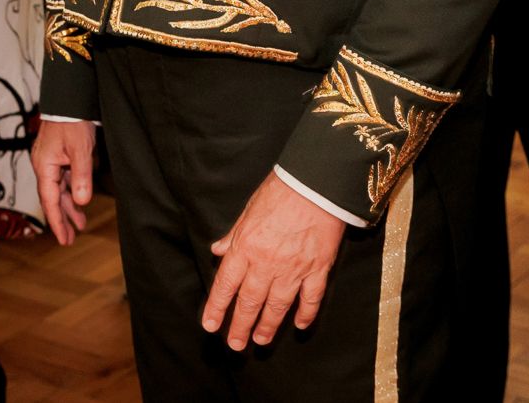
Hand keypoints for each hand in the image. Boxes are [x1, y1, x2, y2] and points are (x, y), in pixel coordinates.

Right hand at [30, 119, 94, 244]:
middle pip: (52, 198)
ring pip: (59, 190)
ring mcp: (50, 161)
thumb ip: (81, 177)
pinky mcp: (57, 155)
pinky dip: (71, 191)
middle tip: (69, 240)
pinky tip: (79, 199)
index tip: (63, 240)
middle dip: (62, 219)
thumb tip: (82, 202)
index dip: (57, 221)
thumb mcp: (81, 150)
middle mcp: (44, 166)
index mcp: (45, 167)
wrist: (68, 99)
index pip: (50, 201)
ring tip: (81, 224)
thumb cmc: (72, 122)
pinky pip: (63, 179)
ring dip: (69, 206)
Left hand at [201, 172, 345, 350]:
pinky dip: (306, 314)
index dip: (217, 308)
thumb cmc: (280, 191)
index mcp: (246, 247)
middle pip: (250, 302)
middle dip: (240, 326)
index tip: (210, 326)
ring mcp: (293, 268)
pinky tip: (301, 326)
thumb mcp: (248, 210)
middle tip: (235, 344)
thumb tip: (217, 250)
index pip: (226, 285)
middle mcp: (266, 263)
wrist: (315, 183)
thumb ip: (233, 235)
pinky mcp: (318, 268)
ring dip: (268, 326)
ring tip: (261, 340)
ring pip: (278, 306)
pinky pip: (311, 298)